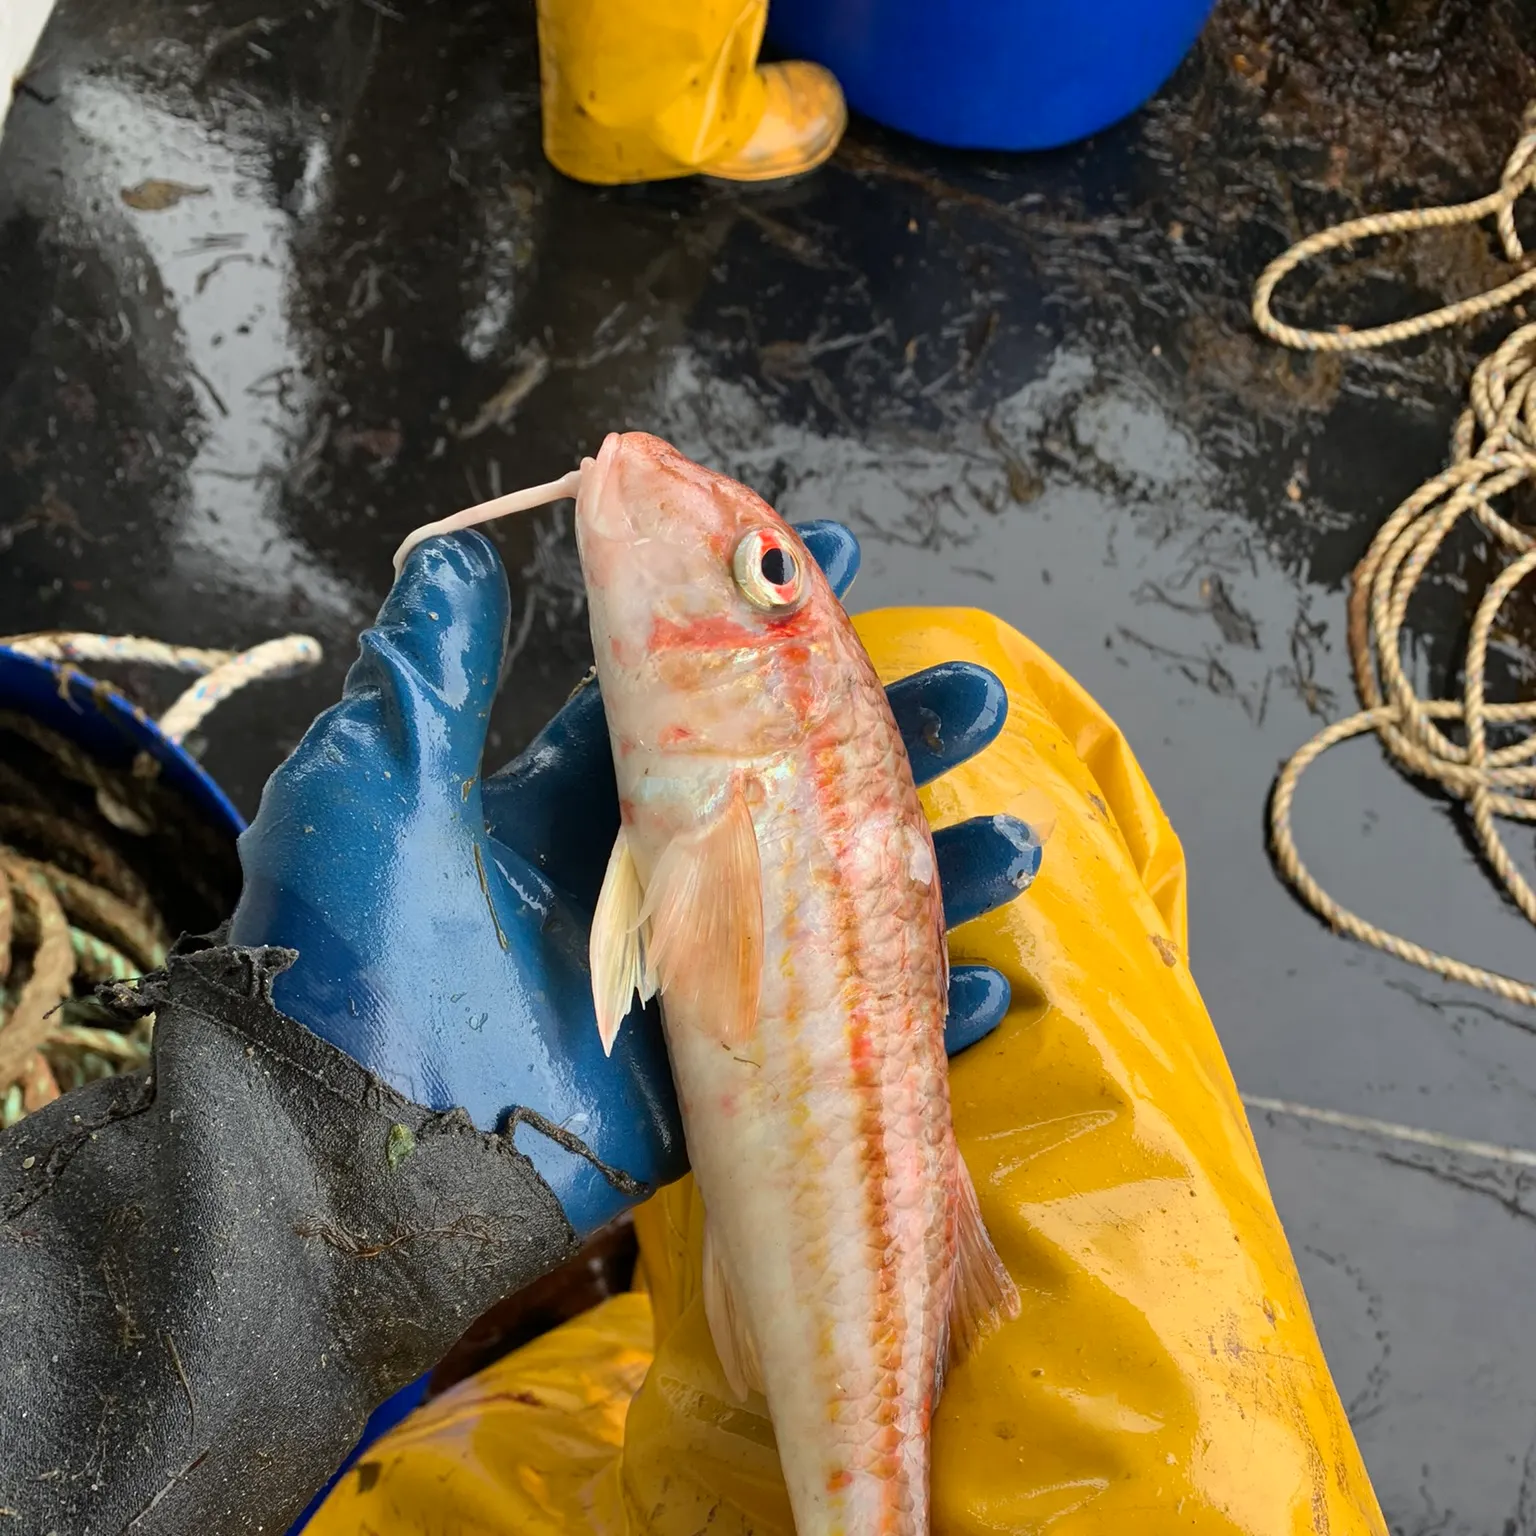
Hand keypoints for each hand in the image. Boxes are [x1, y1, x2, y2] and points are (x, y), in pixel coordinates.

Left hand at [229, 523, 1040, 1240]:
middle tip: (972, 699)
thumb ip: (429, 671)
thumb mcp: (381, 786)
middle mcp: (648, 883)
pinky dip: (907, 1020)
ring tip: (1012, 833)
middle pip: (794, 795)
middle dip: (885, 743)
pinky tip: (979, 986)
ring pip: (833, 908)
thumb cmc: (357, 953)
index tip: (834, 572)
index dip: (766, 639)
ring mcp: (691, 981)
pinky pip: (831, 1040)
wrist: (346, 1147)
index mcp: (575, 809)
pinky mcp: (715, 1076)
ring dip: (925, 872)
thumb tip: (454, 551)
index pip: (698, 703)